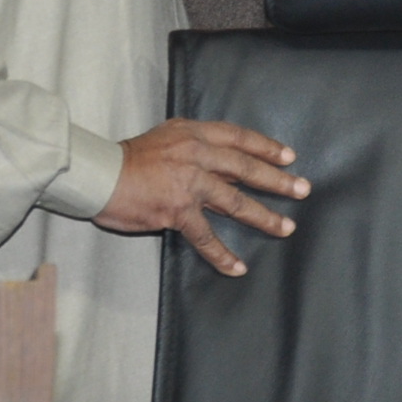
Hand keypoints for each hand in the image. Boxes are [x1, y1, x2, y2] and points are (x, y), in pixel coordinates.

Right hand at [97, 119, 307, 275]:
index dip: (266, 147)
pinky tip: (238, 267)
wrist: (99, 174)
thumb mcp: (166, 135)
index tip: (289, 156)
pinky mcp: (177, 212)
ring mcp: (189, 184)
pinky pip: (206, 237)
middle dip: (278, 180)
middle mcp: (197, 155)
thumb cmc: (128, 157)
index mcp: (194, 134)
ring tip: (286, 227)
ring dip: (264, 217)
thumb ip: (193, 142)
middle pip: (246, 168)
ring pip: (236, 202)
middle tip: (303, 189)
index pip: (239, 138)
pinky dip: (223, 255)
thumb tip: (217, 152)